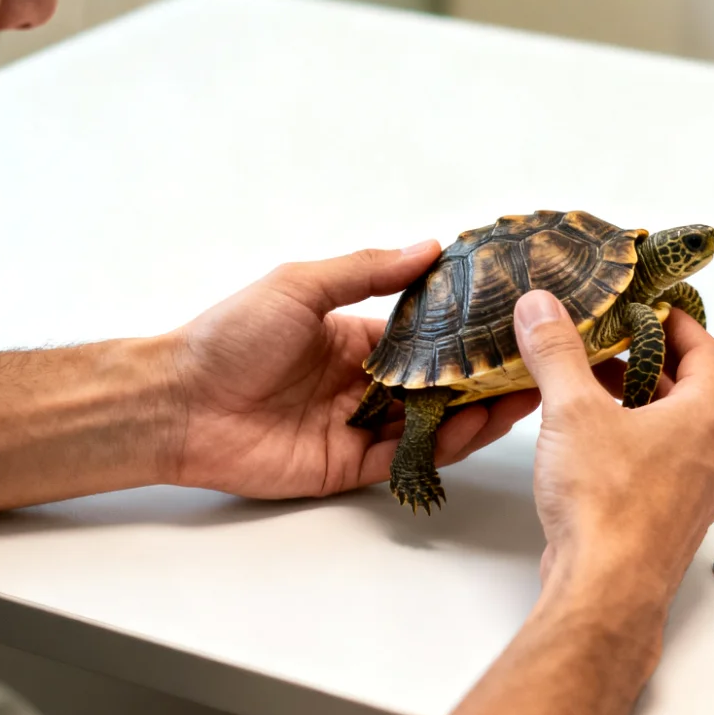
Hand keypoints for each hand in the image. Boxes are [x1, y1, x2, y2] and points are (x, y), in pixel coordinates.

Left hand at [167, 243, 539, 499]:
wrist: (177, 402)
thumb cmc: (228, 336)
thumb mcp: (300, 285)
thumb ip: (365, 271)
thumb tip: (427, 248)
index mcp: (352, 337)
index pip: (424, 337)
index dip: (465, 332)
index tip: (510, 320)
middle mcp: (360, 383)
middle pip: (436, 384)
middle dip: (483, 377)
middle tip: (536, 365)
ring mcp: (356, 427)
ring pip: (430, 423)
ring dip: (476, 412)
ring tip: (523, 398)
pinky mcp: (346, 466)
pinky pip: (405, 458)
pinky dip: (442, 445)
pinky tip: (475, 426)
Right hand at [512, 290, 713, 609]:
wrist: (606, 591)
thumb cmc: (606, 504)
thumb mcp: (573, 411)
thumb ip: (557, 352)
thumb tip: (542, 306)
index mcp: (706, 418)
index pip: (708, 351)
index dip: (679, 324)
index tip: (651, 308)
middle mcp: (712, 455)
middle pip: (692, 392)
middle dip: (650, 364)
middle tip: (612, 344)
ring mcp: (695, 494)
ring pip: (675, 433)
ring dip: (641, 406)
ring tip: (593, 390)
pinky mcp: (669, 524)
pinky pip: (660, 469)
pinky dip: (634, 445)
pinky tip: (592, 447)